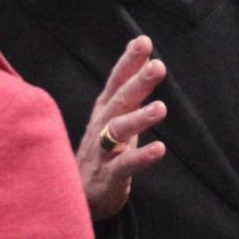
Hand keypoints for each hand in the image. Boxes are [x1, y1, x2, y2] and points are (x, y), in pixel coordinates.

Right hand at [76, 36, 168, 220]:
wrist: (77, 196)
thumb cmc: (102, 150)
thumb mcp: (116, 115)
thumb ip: (129, 86)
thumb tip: (145, 55)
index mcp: (105, 110)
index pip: (117, 82)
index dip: (129, 62)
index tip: (143, 42)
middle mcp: (101, 126)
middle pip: (119, 101)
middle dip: (137, 82)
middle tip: (158, 66)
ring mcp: (102, 151)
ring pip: (118, 131)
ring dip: (139, 118)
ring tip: (161, 108)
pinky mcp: (108, 176)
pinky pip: (125, 165)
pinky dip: (142, 157)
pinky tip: (159, 149)